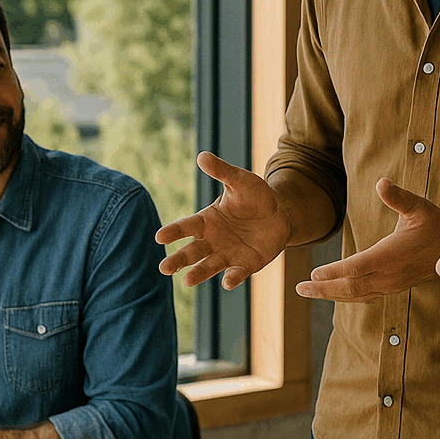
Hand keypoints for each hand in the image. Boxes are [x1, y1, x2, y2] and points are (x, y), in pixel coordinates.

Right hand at [156, 152, 292, 289]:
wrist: (280, 212)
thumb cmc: (255, 195)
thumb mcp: (239, 180)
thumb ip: (221, 171)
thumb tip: (202, 155)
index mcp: (206, 221)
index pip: (186, 226)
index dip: (173, 232)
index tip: (159, 237)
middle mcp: (212, 241)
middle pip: (191, 252)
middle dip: (178, 260)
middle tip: (163, 268)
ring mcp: (228, 254)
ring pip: (209, 266)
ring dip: (198, 274)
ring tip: (187, 282)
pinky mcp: (246, 265)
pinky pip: (237, 273)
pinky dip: (232, 278)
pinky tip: (227, 282)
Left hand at [295, 178, 439, 301]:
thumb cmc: (434, 224)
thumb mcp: (419, 206)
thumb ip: (398, 197)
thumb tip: (382, 182)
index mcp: (392, 254)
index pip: (357, 267)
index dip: (334, 271)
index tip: (313, 273)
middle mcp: (390, 274)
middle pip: (351, 287)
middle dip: (323, 289)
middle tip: (299, 288)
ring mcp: (391, 284)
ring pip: (356, 295)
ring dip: (330, 295)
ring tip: (307, 292)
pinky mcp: (393, 288)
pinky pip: (364, 296)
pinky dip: (345, 297)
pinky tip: (331, 293)